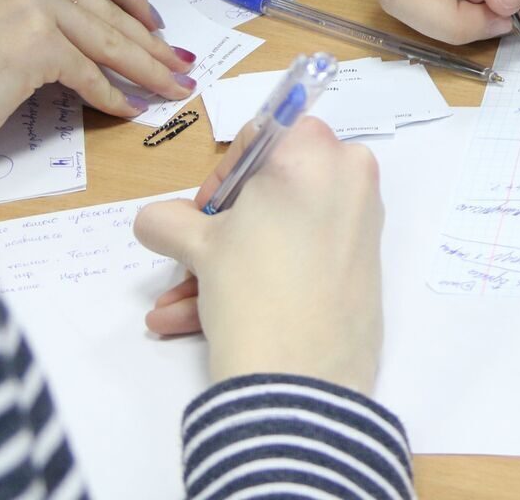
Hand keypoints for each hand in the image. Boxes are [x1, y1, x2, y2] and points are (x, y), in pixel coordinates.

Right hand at [0, 0, 197, 157]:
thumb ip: (43, 6)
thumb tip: (109, 30)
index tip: (153, 22)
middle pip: (103, 8)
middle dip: (147, 42)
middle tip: (178, 64)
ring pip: (105, 41)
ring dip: (144, 70)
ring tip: (171, 88)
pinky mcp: (34, 41)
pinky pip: (88, 74)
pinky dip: (111, 96)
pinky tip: (128, 110)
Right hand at [135, 119, 384, 391]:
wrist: (301, 382)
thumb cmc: (251, 290)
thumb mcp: (199, 247)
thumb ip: (171, 220)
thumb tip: (156, 219)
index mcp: (314, 152)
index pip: (261, 137)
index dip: (224, 176)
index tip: (202, 212)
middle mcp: (350, 177)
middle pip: (275, 188)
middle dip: (223, 228)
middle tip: (191, 258)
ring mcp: (362, 224)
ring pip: (282, 232)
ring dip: (226, 265)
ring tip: (176, 307)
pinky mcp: (364, 267)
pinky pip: (303, 259)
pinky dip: (259, 281)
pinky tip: (197, 321)